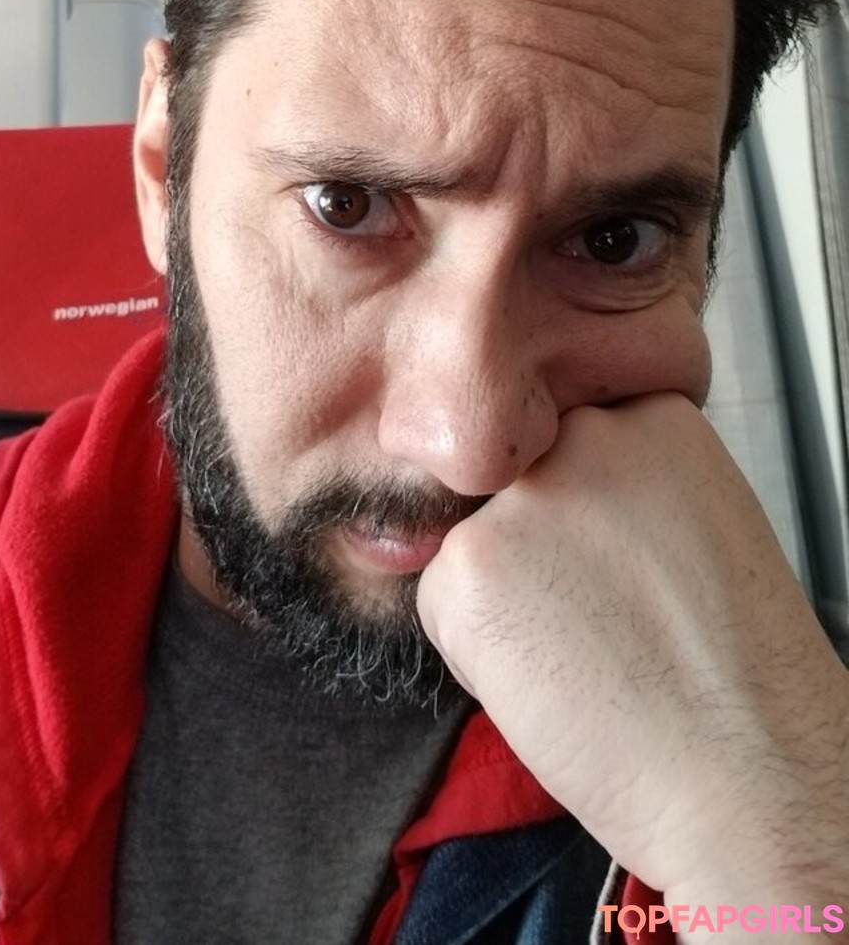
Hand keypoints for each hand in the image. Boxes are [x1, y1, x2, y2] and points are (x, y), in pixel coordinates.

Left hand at [416, 393, 848, 918]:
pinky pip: (442, 602)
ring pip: (473, 543)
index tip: (621, 569)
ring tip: (584, 653)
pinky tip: (549, 680)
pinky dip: (476, 653)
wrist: (748, 772)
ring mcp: (522, 495)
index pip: (570, 445)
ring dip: (504, 600)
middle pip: (515, 486)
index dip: (586, 522)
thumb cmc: (734, 675)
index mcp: (652, 417)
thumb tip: (541, 497)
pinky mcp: (468, 562)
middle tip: (601, 617)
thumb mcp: (700, 526)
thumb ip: (621, 487)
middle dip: (536, 549)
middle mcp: (583, 435)